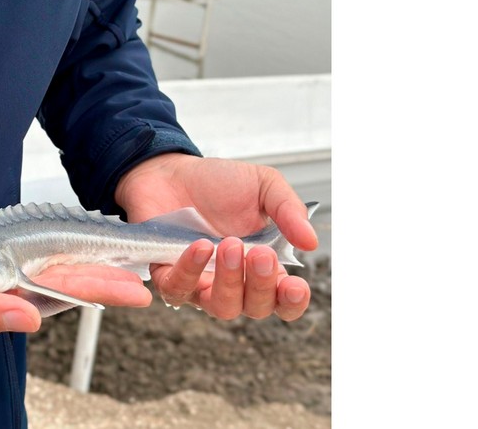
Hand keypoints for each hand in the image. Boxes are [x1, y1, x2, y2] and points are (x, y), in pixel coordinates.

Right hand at [0, 243, 150, 361]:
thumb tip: (29, 318)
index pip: (59, 295)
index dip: (100, 289)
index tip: (138, 287)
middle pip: (63, 276)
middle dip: (107, 269)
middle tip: (149, 259)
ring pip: (45, 261)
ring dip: (83, 254)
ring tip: (122, 245)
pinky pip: (16, 248)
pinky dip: (44, 241)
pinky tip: (65, 234)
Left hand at [114, 153, 317, 320]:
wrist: (172, 170)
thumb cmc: (218, 183)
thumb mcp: (263, 185)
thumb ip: (288, 210)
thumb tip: (310, 241)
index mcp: (260, 265)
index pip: (282, 300)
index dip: (291, 302)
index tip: (295, 286)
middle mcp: (233, 281)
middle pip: (255, 308)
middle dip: (261, 285)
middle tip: (260, 253)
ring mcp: (200, 282)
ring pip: (220, 307)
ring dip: (229, 282)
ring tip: (229, 245)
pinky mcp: (166, 274)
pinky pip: (178, 289)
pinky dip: (190, 271)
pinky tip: (200, 246)